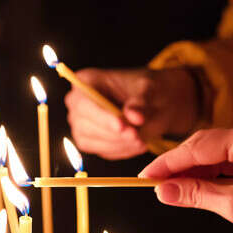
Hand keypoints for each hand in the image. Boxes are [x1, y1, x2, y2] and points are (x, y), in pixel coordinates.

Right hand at [64, 67, 198, 159]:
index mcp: (87, 81)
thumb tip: (133, 115)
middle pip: (84, 125)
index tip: (121, 126)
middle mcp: (78, 103)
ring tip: (142, 140)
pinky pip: (101, 151)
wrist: (155, 103)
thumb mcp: (150, 89)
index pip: (84, 102)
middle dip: (112, 134)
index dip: (101, 117)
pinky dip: (121, 150)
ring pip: (91, 141)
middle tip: (137, 136)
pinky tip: (138, 143)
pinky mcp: (90, 141)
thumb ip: (141, 101)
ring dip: (118, 144)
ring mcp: (80, 123)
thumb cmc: (148, 90)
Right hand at [139, 120, 232, 232]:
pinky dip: (206, 172)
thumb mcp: (232, 206)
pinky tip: (190, 185)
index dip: (167, 163)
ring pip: (210, 153)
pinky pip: (223, 158)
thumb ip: (194, 194)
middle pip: (202, 146)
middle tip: (152, 184)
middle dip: (176, 166)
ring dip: (190, 171)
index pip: (197, 148)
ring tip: (169, 189)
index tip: (144, 177)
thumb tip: (162, 191)